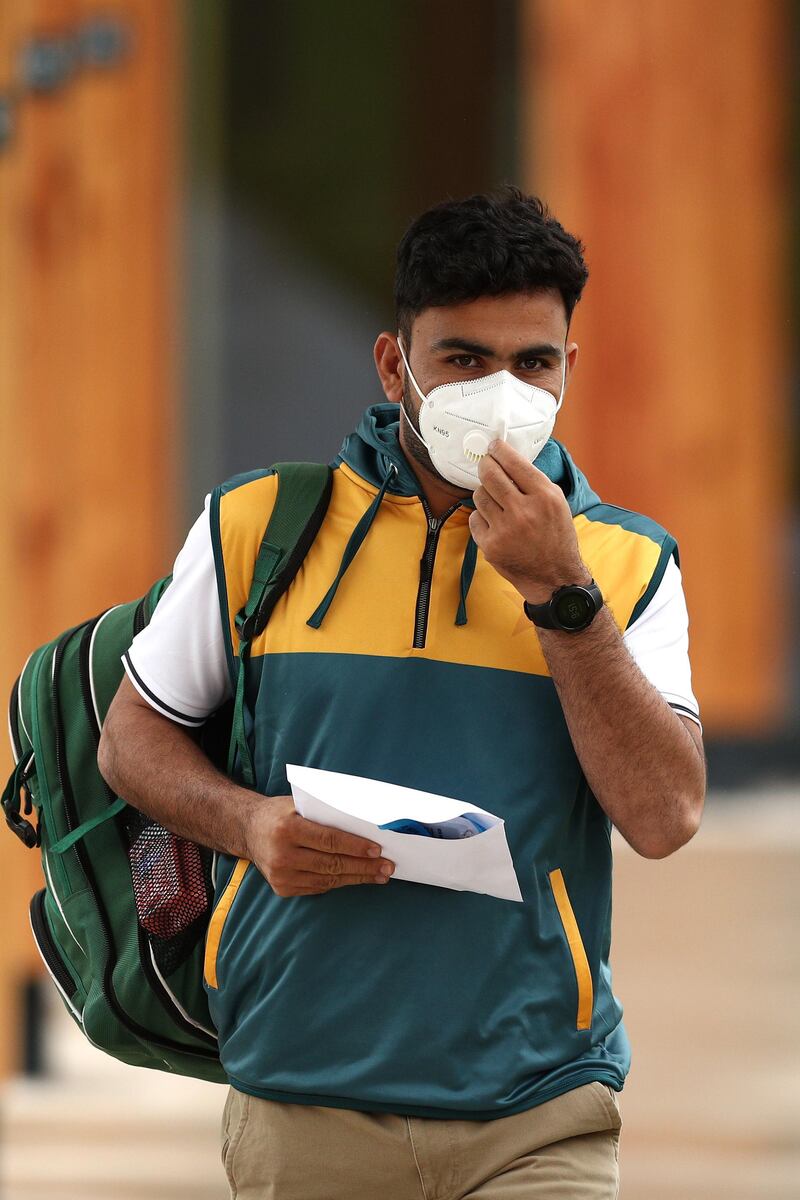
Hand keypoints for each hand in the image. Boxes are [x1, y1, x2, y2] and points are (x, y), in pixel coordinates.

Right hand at [244, 794, 394, 896]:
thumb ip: (326, 814)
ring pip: (328, 879)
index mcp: (287, 829)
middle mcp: (282, 854)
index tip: (378, 850)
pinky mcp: (282, 888)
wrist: (247, 830)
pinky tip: (356, 878)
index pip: (329, 840)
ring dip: (357, 878)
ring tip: (379, 875)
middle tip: (387, 867)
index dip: (356, 846)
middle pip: (332, 863)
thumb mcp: (299, 805)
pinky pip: (318, 887)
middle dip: (363, 866)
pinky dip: (339, 882)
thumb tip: (365, 825)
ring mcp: (281, 875)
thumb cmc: (280, 813)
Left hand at [469, 440, 589, 604]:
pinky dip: (482, 518)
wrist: (554, 577)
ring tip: (498, 502)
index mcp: (545, 497)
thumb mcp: (557, 503)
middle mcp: (524, 512)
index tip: (493, 446)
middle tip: (486, 464)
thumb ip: (534, 481)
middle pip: (490, 474)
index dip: (498, 450)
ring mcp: (505, 530)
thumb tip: (507, 458)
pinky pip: (475, 517)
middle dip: (485, 465)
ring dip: (485, 494)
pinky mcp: (490, 545)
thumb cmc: (556, 536)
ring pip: (479, 495)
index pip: (514, 463)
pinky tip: (496, 524)